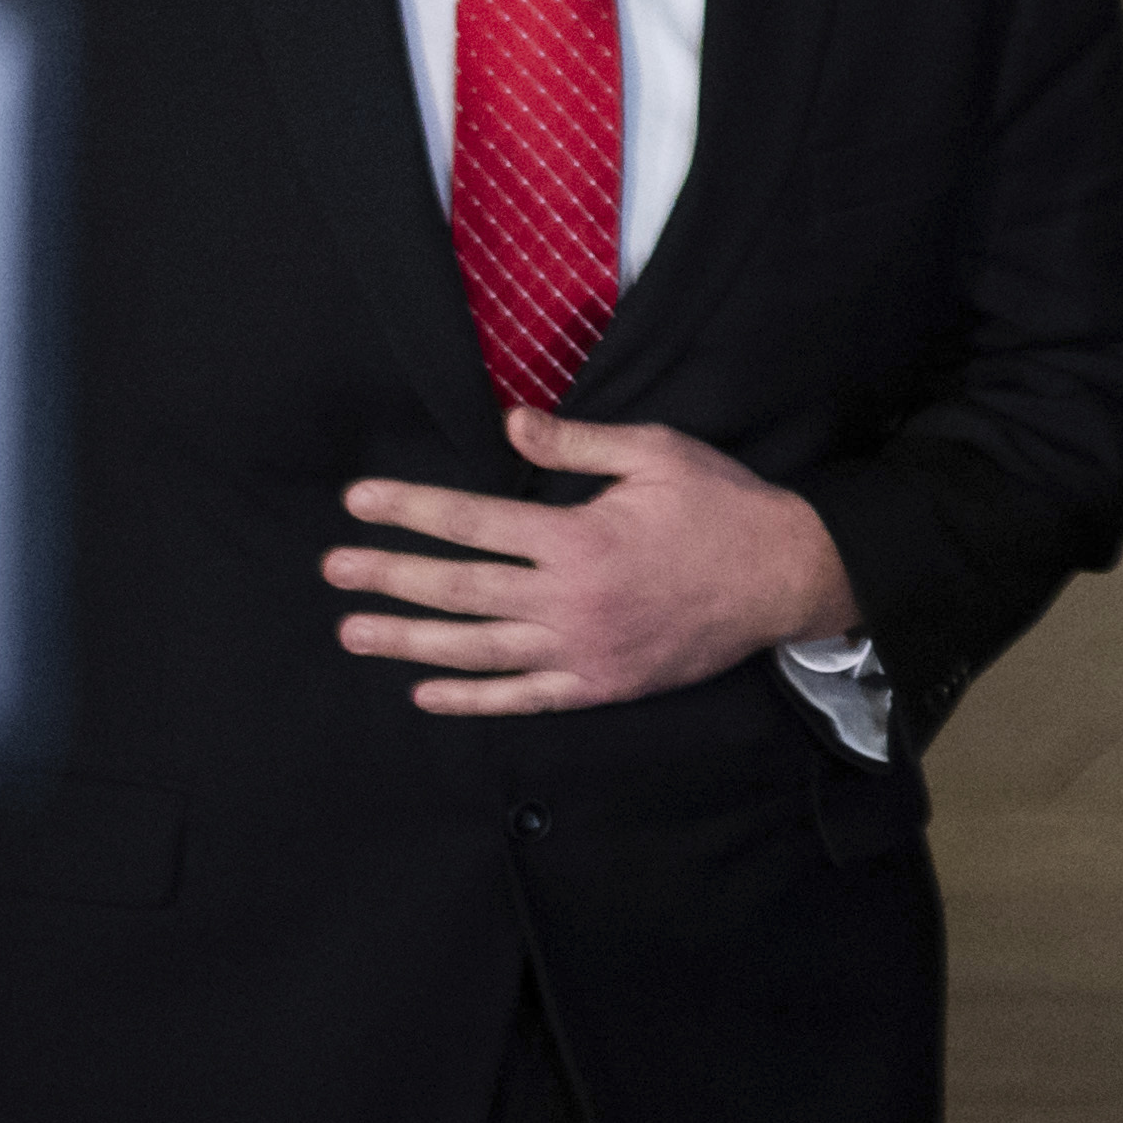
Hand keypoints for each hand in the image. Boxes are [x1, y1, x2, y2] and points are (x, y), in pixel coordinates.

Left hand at [326, 408, 860, 714]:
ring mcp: (584, 650)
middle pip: (460, 589)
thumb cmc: (723, 506)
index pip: (473, 522)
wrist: (788, 576)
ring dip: (410, 641)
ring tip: (355, 632)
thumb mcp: (657, 453)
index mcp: (579, 538)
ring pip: (478, 650)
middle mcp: (571, 600)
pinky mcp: (602, 684)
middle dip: (390, 576)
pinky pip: (524, 697)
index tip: (359, 502)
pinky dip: (472, 699)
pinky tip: (426, 692)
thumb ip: (578, 443)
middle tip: (334, 570)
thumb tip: (511, 423)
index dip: (411, 509)